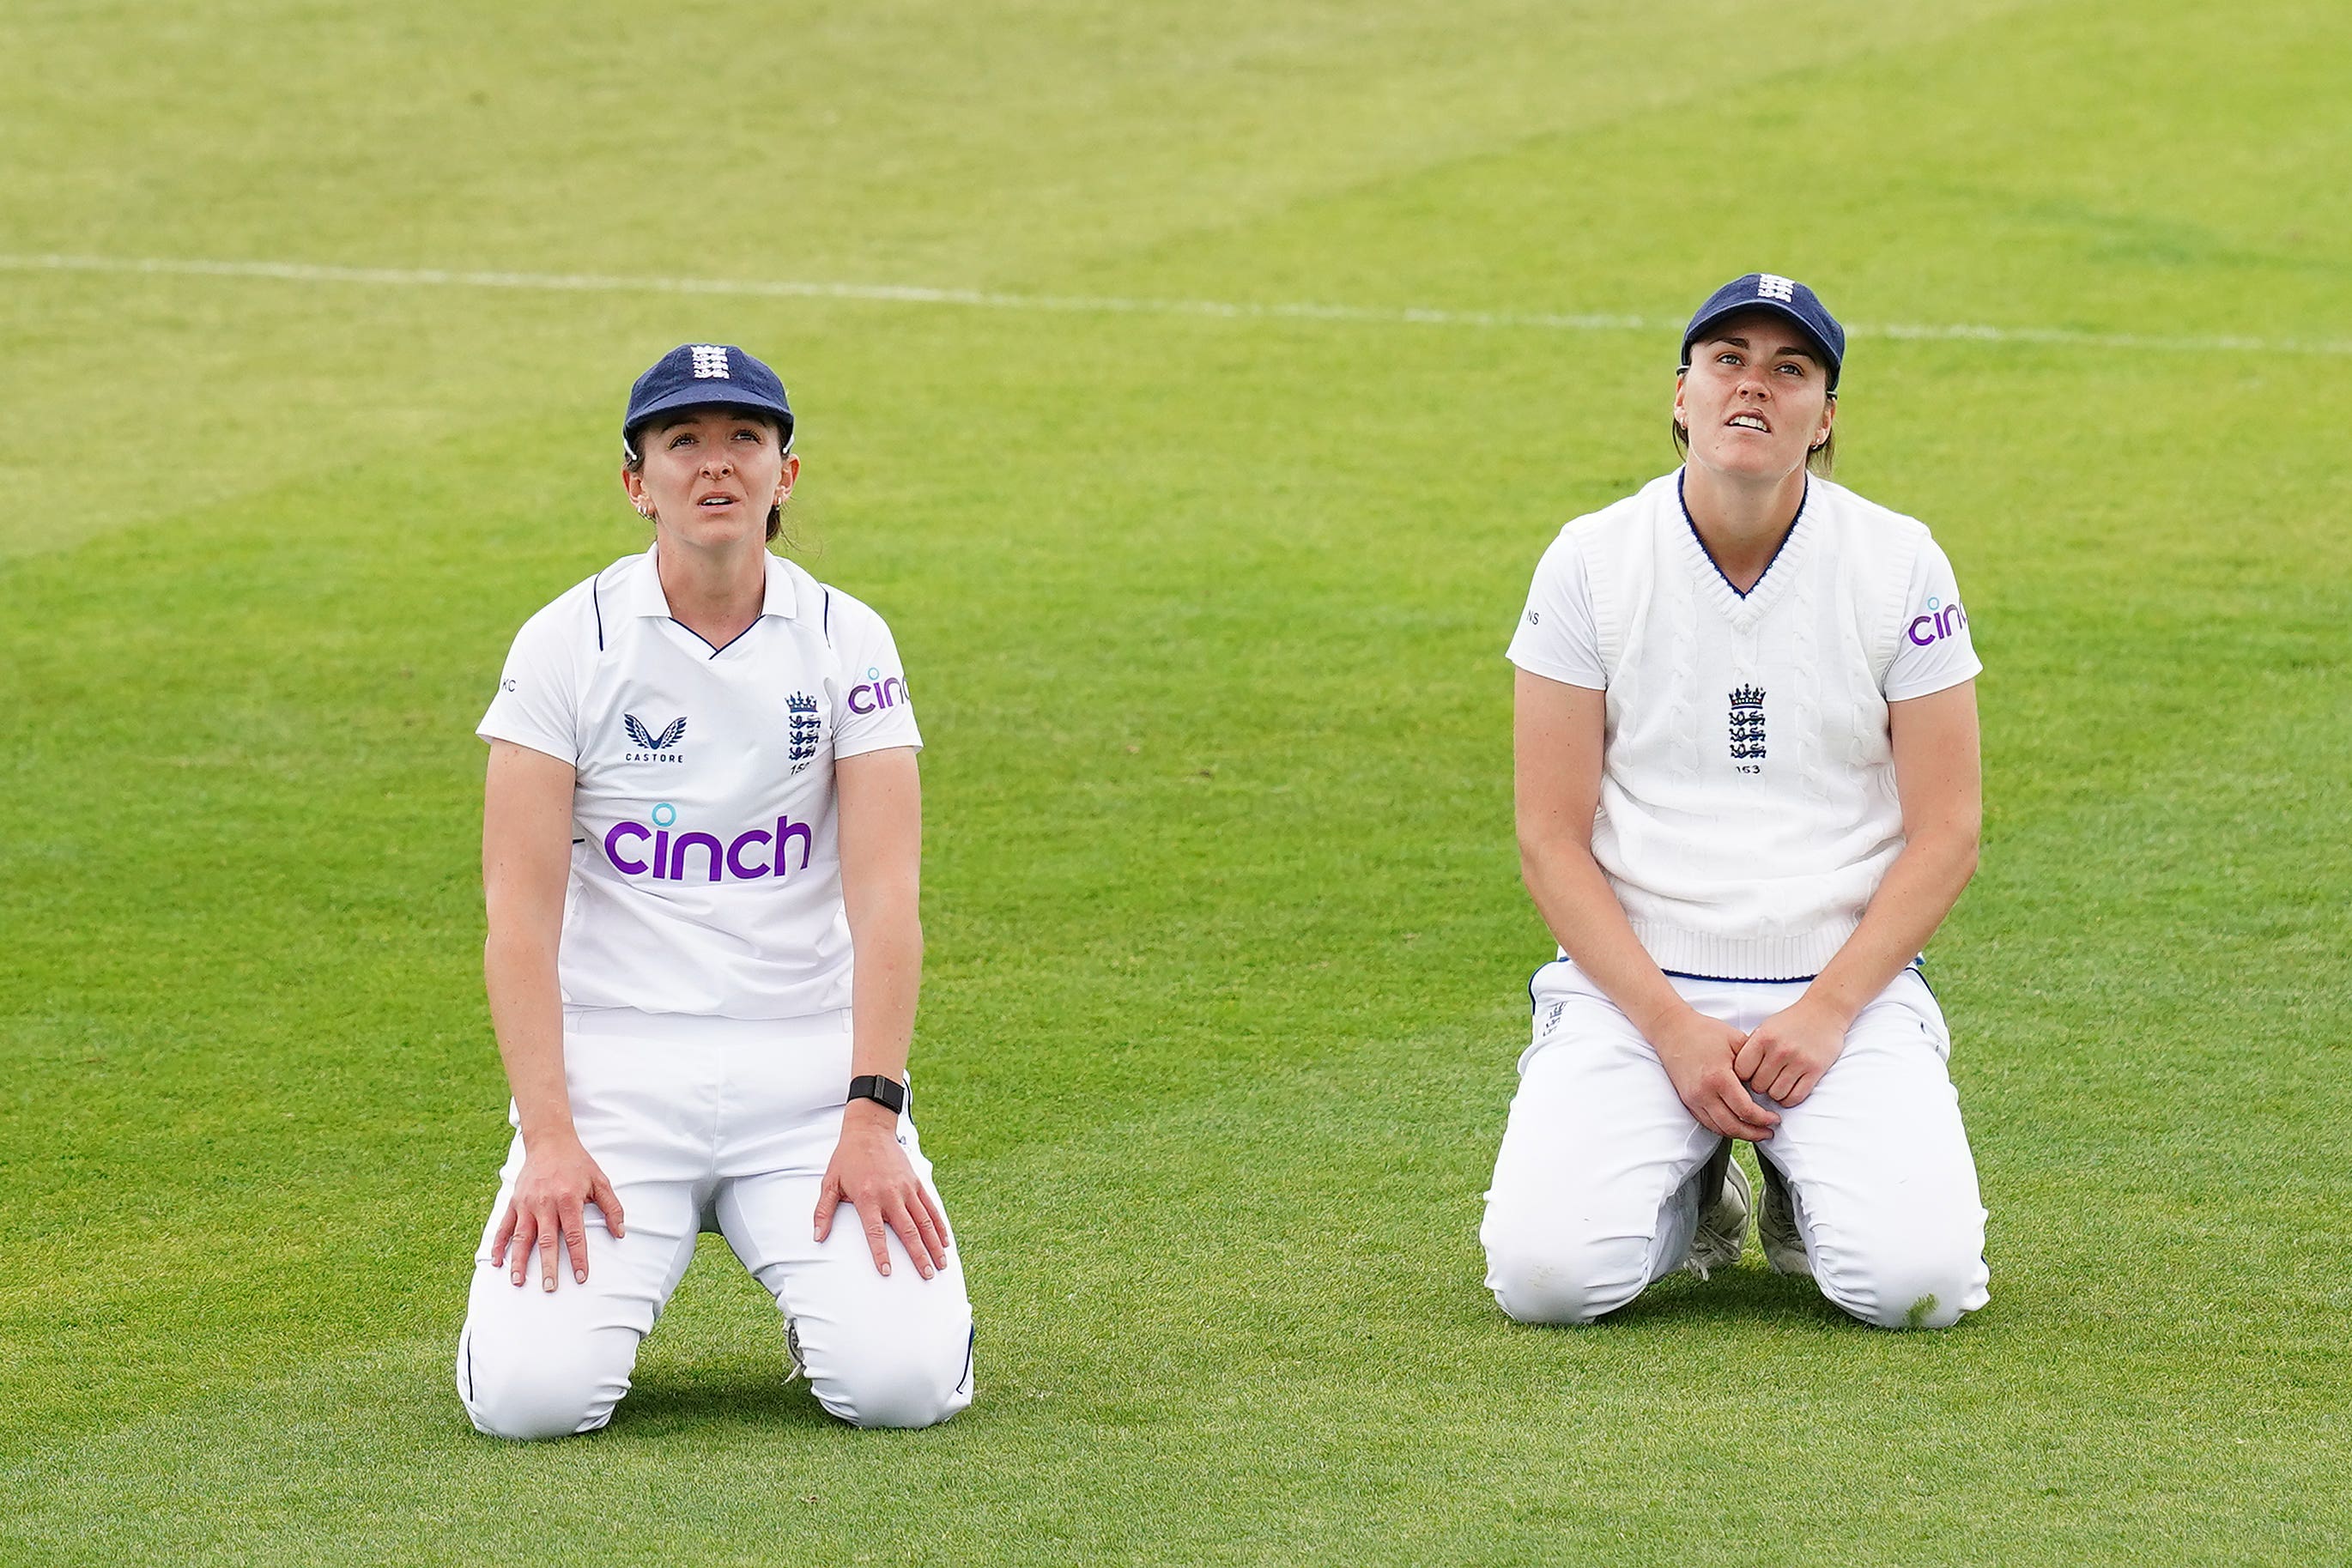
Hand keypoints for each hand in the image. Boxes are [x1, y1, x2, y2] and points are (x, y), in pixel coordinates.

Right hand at [490, 1130, 625, 1291]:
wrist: (550, 1142)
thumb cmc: (578, 1164)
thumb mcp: (601, 1181)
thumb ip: (612, 1208)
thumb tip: (620, 1233)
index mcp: (568, 1200)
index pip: (575, 1235)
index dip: (578, 1258)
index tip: (581, 1277)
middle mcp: (545, 1203)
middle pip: (546, 1241)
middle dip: (548, 1266)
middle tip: (549, 1288)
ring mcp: (526, 1204)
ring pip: (521, 1237)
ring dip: (519, 1261)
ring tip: (518, 1281)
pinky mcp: (514, 1202)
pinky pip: (504, 1227)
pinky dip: (498, 1245)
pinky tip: (496, 1262)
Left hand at [814, 1103, 949, 1278]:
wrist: (869, 1129)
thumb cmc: (847, 1158)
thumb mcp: (830, 1183)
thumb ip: (823, 1211)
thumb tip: (817, 1237)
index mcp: (868, 1197)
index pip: (875, 1232)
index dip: (881, 1253)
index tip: (887, 1272)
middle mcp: (890, 1195)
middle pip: (908, 1230)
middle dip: (919, 1255)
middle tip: (928, 1275)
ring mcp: (906, 1189)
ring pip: (924, 1221)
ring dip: (933, 1244)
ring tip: (941, 1264)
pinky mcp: (916, 1183)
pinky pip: (930, 1208)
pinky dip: (938, 1225)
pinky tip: (945, 1241)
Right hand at [1646, 1005, 1779, 1141]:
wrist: (1673, 1030)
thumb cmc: (1703, 1032)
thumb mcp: (1736, 1040)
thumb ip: (1755, 1061)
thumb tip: (1770, 1081)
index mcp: (1719, 1078)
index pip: (1745, 1110)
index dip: (1763, 1119)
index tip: (1774, 1119)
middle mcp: (1703, 1093)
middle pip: (1732, 1126)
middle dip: (1754, 1134)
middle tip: (1768, 1132)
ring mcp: (1693, 1099)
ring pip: (1718, 1128)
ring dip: (1739, 1134)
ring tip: (1755, 1132)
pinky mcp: (1687, 1100)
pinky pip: (1707, 1123)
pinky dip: (1723, 1128)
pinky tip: (1735, 1125)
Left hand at [1735, 995, 1848, 1107]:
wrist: (1824, 1012)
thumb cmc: (1791, 1022)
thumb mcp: (1765, 1028)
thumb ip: (1752, 1048)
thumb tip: (1736, 1074)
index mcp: (1763, 1038)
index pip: (1741, 1071)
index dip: (1742, 1076)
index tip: (1749, 1074)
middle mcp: (1779, 1050)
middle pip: (1758, 1086)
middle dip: (1759, 1086)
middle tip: (1765, 1080)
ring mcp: (1798, 1061)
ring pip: (1776, 1094)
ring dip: (1775, 1093)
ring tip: (1777, 1084)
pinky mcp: (1815, 1071)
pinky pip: (1795, 1097)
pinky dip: (1789, 1099)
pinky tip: (1789, 1090)